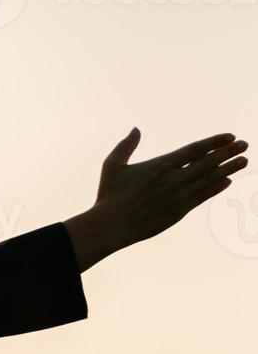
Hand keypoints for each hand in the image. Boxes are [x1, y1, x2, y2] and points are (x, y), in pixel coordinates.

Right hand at [65, 128, 247, 270]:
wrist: (111, 225)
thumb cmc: (109, 195)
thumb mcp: (112, 165)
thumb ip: (126, 145)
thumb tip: (136, 129)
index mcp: (160, 164)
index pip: (196, 149)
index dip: (215, 141)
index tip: (230, 136)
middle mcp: (174, 178)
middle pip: (209, 161)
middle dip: (229, 152)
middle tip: (245, 145)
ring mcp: (180, 195)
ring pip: (211, 178)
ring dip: (230, 169)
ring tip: (244, 161)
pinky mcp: (180, 210)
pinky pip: (204, 196)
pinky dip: (218, 187)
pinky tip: (228, 181)